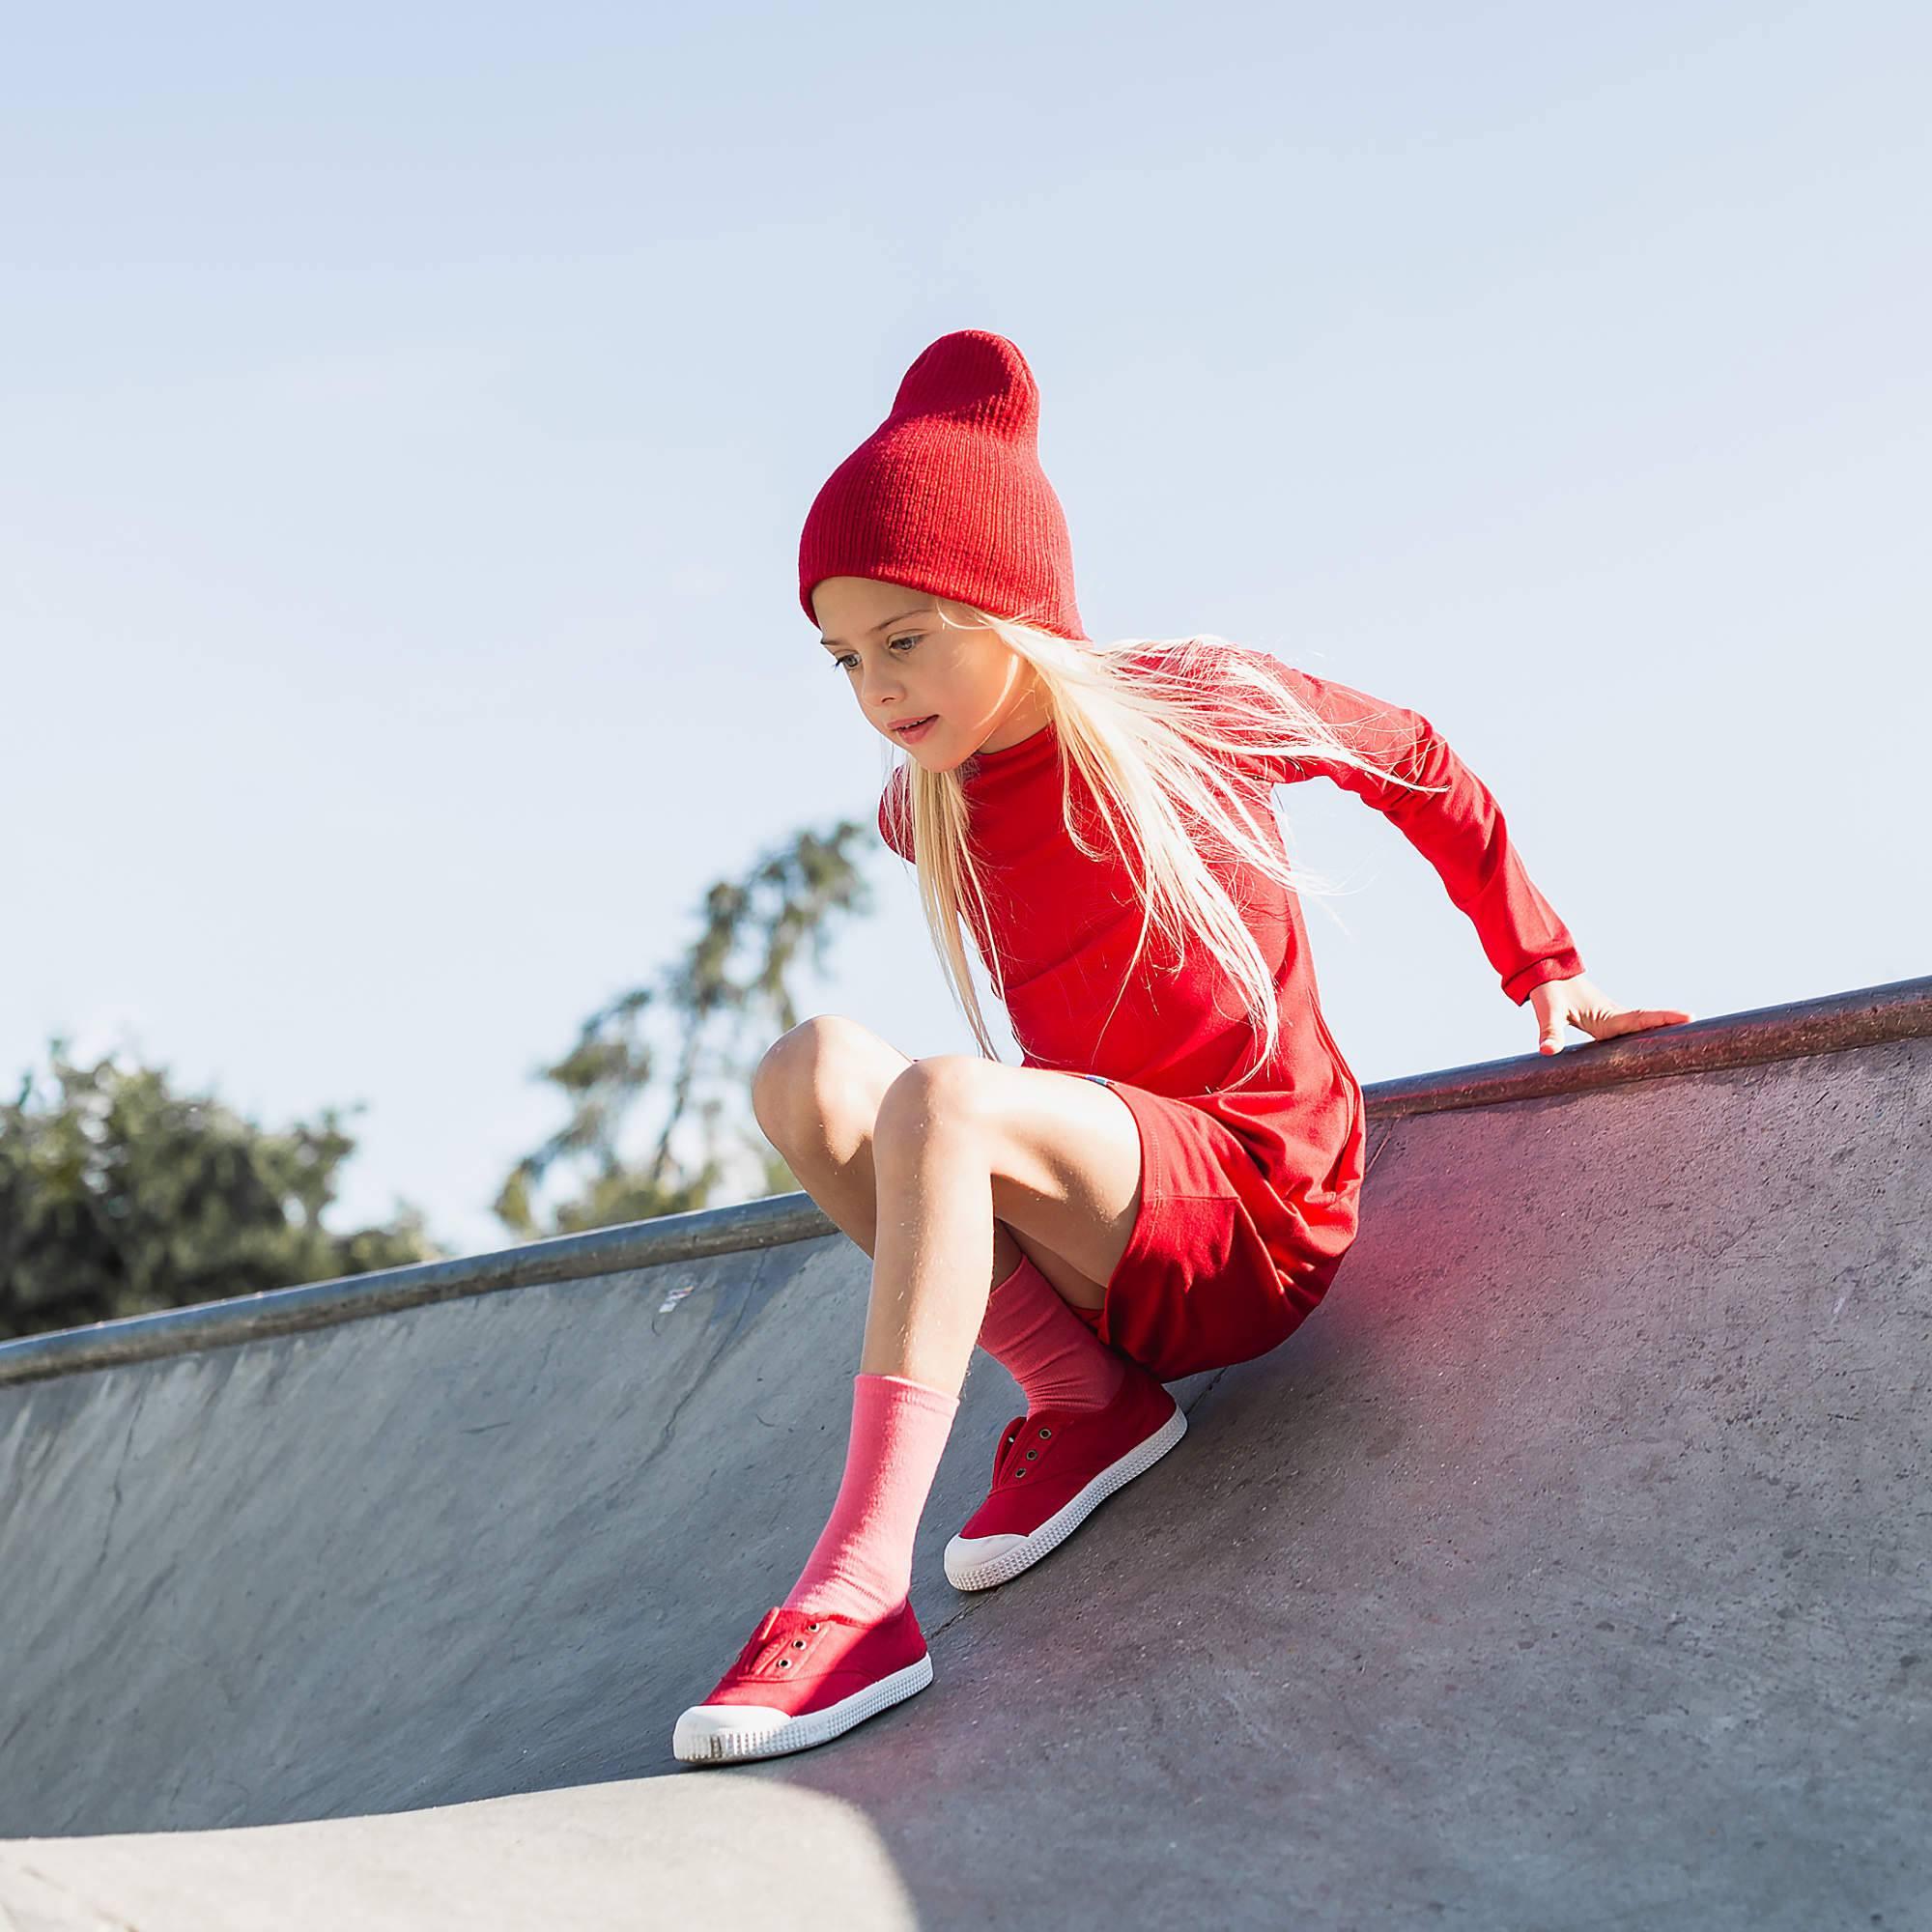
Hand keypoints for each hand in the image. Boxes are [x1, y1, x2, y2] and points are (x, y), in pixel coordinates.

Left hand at [1528, 974, 1694, 1054]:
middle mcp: (1616, 1018)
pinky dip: (1651, 1034)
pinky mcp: (1609, 1024)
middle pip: (1651, 1025)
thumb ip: (1549, 1032)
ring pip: (1645, 1027)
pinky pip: (1635, 1030)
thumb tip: (1548, 1051)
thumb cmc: (1549, 991)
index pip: (1640, 1018)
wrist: (1547, 973)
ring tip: (1694, 1044)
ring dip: (1666, 1032)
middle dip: (1676, 1028)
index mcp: (1607, 1016)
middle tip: (1706, 1035)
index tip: (1690, 1017)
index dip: (1664, 1018)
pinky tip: (1660, 1048)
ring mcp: (1615, 1020)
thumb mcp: (1548, 1012)